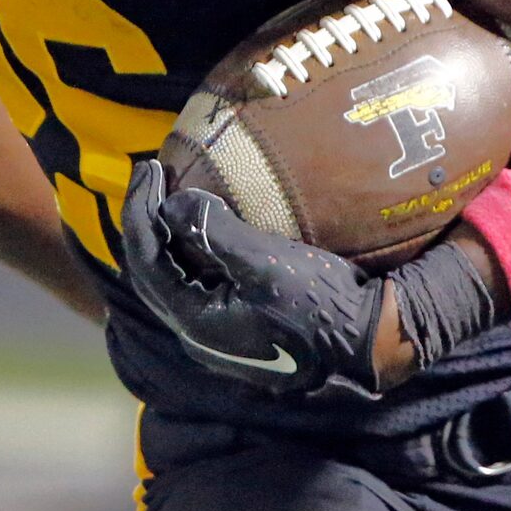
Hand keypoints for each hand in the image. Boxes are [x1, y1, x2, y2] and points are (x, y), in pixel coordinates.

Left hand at [121, 159, 392, 397]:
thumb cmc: (324, 305)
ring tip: (167, 193)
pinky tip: (199, 225)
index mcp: (196, 322)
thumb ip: (216, 234)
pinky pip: (196, 283)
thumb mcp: (270, 264)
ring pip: (172, 278)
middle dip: (145, 221)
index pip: (147, 262)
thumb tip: (173, 202)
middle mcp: (197, 334)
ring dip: (166, 236)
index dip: (140, 212)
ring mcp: (216, 333)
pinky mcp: (235, 326)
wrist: (370, 343)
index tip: (150, 167)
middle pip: (151, 272)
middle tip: (151, 174)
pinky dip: (188, 250)